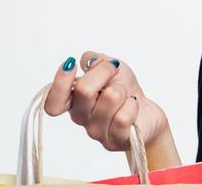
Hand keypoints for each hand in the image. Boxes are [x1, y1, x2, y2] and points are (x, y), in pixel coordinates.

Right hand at [44, 51, 169, 151]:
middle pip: (84, 90)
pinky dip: (133, 104)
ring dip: (123, 90)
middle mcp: (81, 118)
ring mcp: (97, 132)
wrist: (147, 111)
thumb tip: (87, 60)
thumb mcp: (112, 68)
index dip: (59, 83)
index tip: (71, 65)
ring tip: (125, 95)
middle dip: (105, 72)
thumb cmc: (126, 90)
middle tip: (115, 71)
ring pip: (110, 98)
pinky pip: (123, 117)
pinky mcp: (115, 140)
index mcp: (74, 101)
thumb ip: (96, 61)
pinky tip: (132, 106)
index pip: (53, 102)